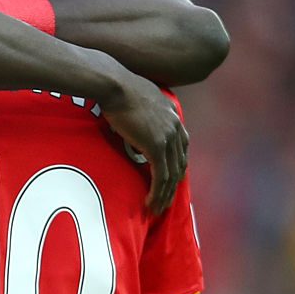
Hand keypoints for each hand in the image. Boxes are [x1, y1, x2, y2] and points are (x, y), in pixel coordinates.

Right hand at [99, 75, 188, 214]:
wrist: (113, 84)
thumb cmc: (116, 87)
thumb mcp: (138, 97)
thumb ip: (143, 110)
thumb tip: (133, 116)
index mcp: (172, 114)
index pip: (181, 146)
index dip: (176, 165)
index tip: (168, 179)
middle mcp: (175, 126)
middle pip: (180, 163)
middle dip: (173, 185)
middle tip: (164, 200)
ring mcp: (168, 137)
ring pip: (172, 174)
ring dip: (165, 194)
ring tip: (156, 209)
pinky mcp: (156, 147)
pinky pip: (161, 176)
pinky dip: (157, 192)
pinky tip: (150, 204)